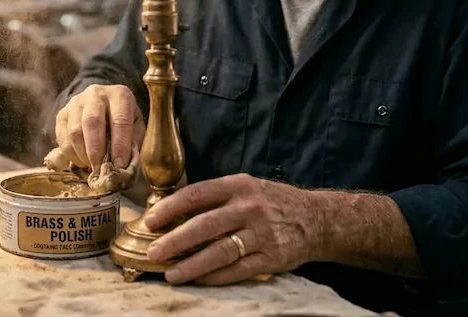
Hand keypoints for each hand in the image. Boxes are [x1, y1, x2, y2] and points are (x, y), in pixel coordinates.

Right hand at [54, 84, 144, 168]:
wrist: (102, 104)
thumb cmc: (122, 120)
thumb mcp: (136, 126)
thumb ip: (133, 142)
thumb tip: (123, 165)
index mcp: (120, 95)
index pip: (120, 120)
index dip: (120, 145)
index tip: (119, 166)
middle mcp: (96, 94)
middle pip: (92, 122)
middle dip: (96, 151)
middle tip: (101, 170)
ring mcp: (76, 103)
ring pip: (75, 132)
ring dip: (83, 155)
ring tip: (93, 167)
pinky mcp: (62, 114)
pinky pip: (62, 138)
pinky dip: (72, 155)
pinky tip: (82, 161)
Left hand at [144, 173, 324, 284]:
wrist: (317, 219)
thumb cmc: (272, 203)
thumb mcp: (247, 188)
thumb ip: (216, 198)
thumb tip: (175, 213)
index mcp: (239, 186)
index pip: (197, 194)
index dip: (171, 208)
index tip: (150, 220)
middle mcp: (249, 208)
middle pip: (205, 225)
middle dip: (175, 240)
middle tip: (154, 252)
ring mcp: (261, 234)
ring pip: (219, 251)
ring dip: (192, 265)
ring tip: (171, 274)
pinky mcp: (271, 258)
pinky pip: (237, 270)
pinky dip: (215, 277)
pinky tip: (198, 280)